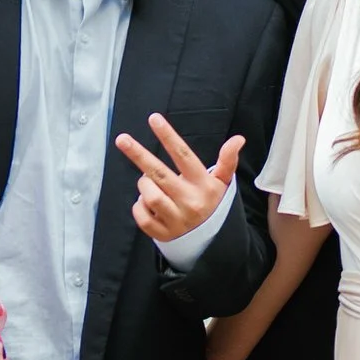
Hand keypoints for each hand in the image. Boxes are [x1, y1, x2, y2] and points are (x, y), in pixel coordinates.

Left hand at [115, 113, 244, 243]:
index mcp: (202, 185)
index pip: (184, 156)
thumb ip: (228, 160)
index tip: (154, 119)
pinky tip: (146, 202)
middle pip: (159, 174)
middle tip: (122, 139)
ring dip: (144, 184)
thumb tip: (238, 139)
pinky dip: (139, 207)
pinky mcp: (163, 233)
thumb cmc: (211, 203)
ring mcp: (175, 219)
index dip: (168, 136)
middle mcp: (189, 201)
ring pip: (149, 195)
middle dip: (138, 155)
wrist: (212, 241)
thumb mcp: (222, 182)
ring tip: (148, 181)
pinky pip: (142, 217)